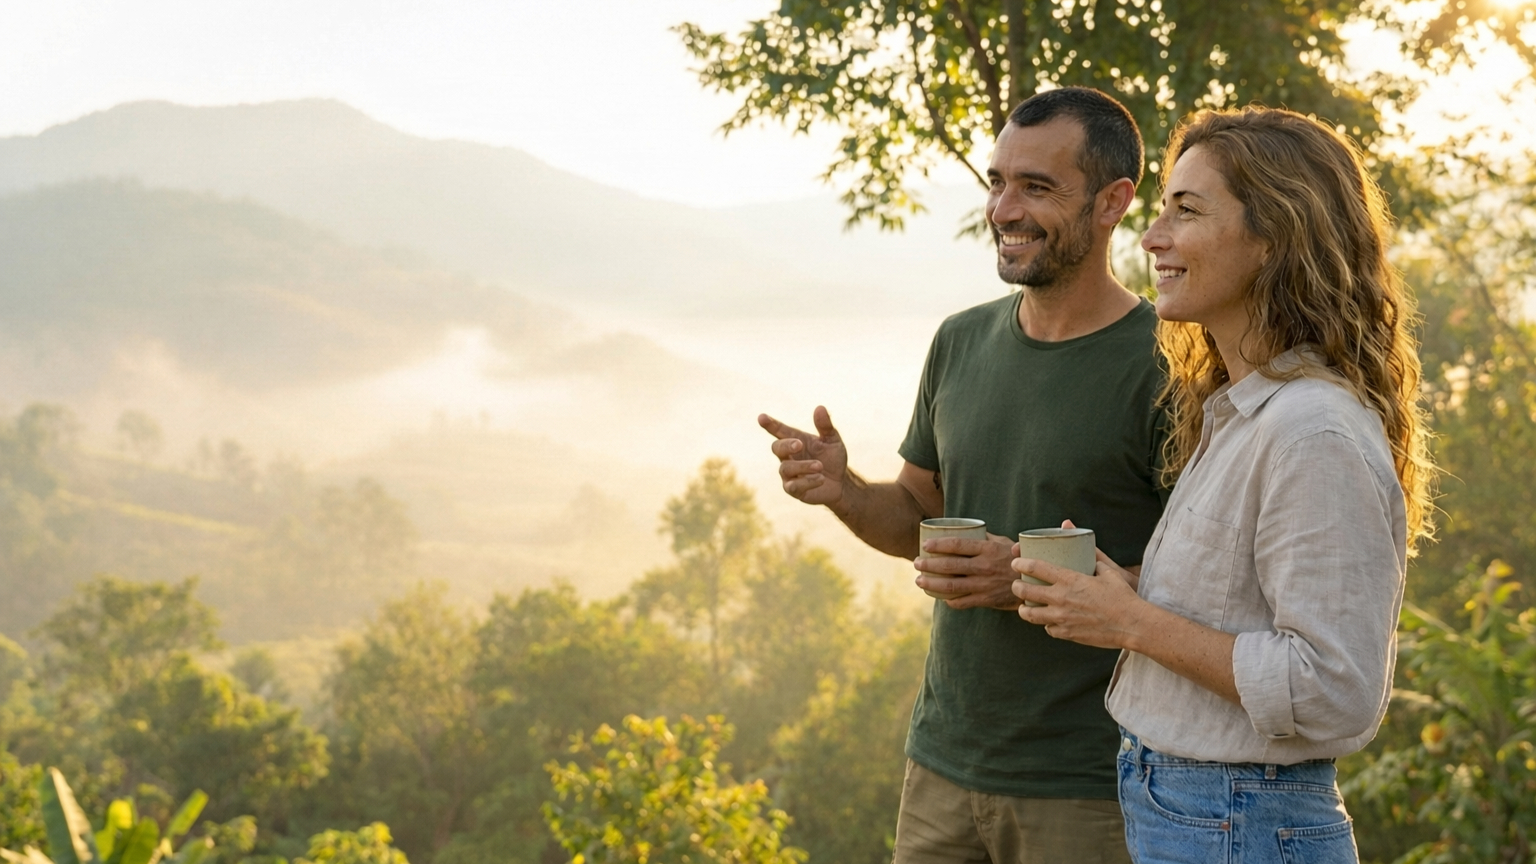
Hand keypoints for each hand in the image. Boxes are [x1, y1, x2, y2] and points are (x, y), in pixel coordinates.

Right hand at [759, 407, 848, 506]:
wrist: (840, 482)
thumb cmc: (832, 458)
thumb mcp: (832, 440)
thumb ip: (825, 426)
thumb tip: (820, 407)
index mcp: (795, 440)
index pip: (779, 431)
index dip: (770, 424)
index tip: (761, 418)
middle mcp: (788, 457)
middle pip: (776, 448)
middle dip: (786, 445)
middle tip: (799, 444)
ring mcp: (789, 474)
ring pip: (786, 468)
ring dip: (803, 466)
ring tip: (820, 466)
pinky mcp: (793, 490)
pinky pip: (793, 486)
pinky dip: (807, 481)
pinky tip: (821, 478)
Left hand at [914, 533, 1020, 609]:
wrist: (1036, 584)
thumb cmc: (1017, 558)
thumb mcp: (1004, 542)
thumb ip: (985, 537)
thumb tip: (967, 528)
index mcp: (988, 549)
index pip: (957, 545)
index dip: (938, 545)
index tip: (925, 546)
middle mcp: (984, 567)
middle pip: (949, 566)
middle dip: (928, 565)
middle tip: (916, 563)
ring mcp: (984, 585)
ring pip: (951, 586)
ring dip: (931, 583)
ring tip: (919, 580)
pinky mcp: (986, 600)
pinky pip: (962, 602)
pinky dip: (948, 600)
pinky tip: (940, 597)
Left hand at [1011, 549, 1146, 648]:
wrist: (1131, 625)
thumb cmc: (1122, 597)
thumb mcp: (1109, 572)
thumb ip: (1096, 561)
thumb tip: (1092, 556)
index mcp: (1069, 579)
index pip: (1035, 568)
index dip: (1021, 564)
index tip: (1016, 563)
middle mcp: (1061, 598)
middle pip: (1025, 592)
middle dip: (1016, 587)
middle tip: (1016, 586)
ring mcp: (1062, 618)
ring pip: (1030, 615)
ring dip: (1024, 610)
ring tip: (1024, 607)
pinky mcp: (1067, 633)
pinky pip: (1048, 629)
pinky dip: (1047, 625)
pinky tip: (1049, 621)